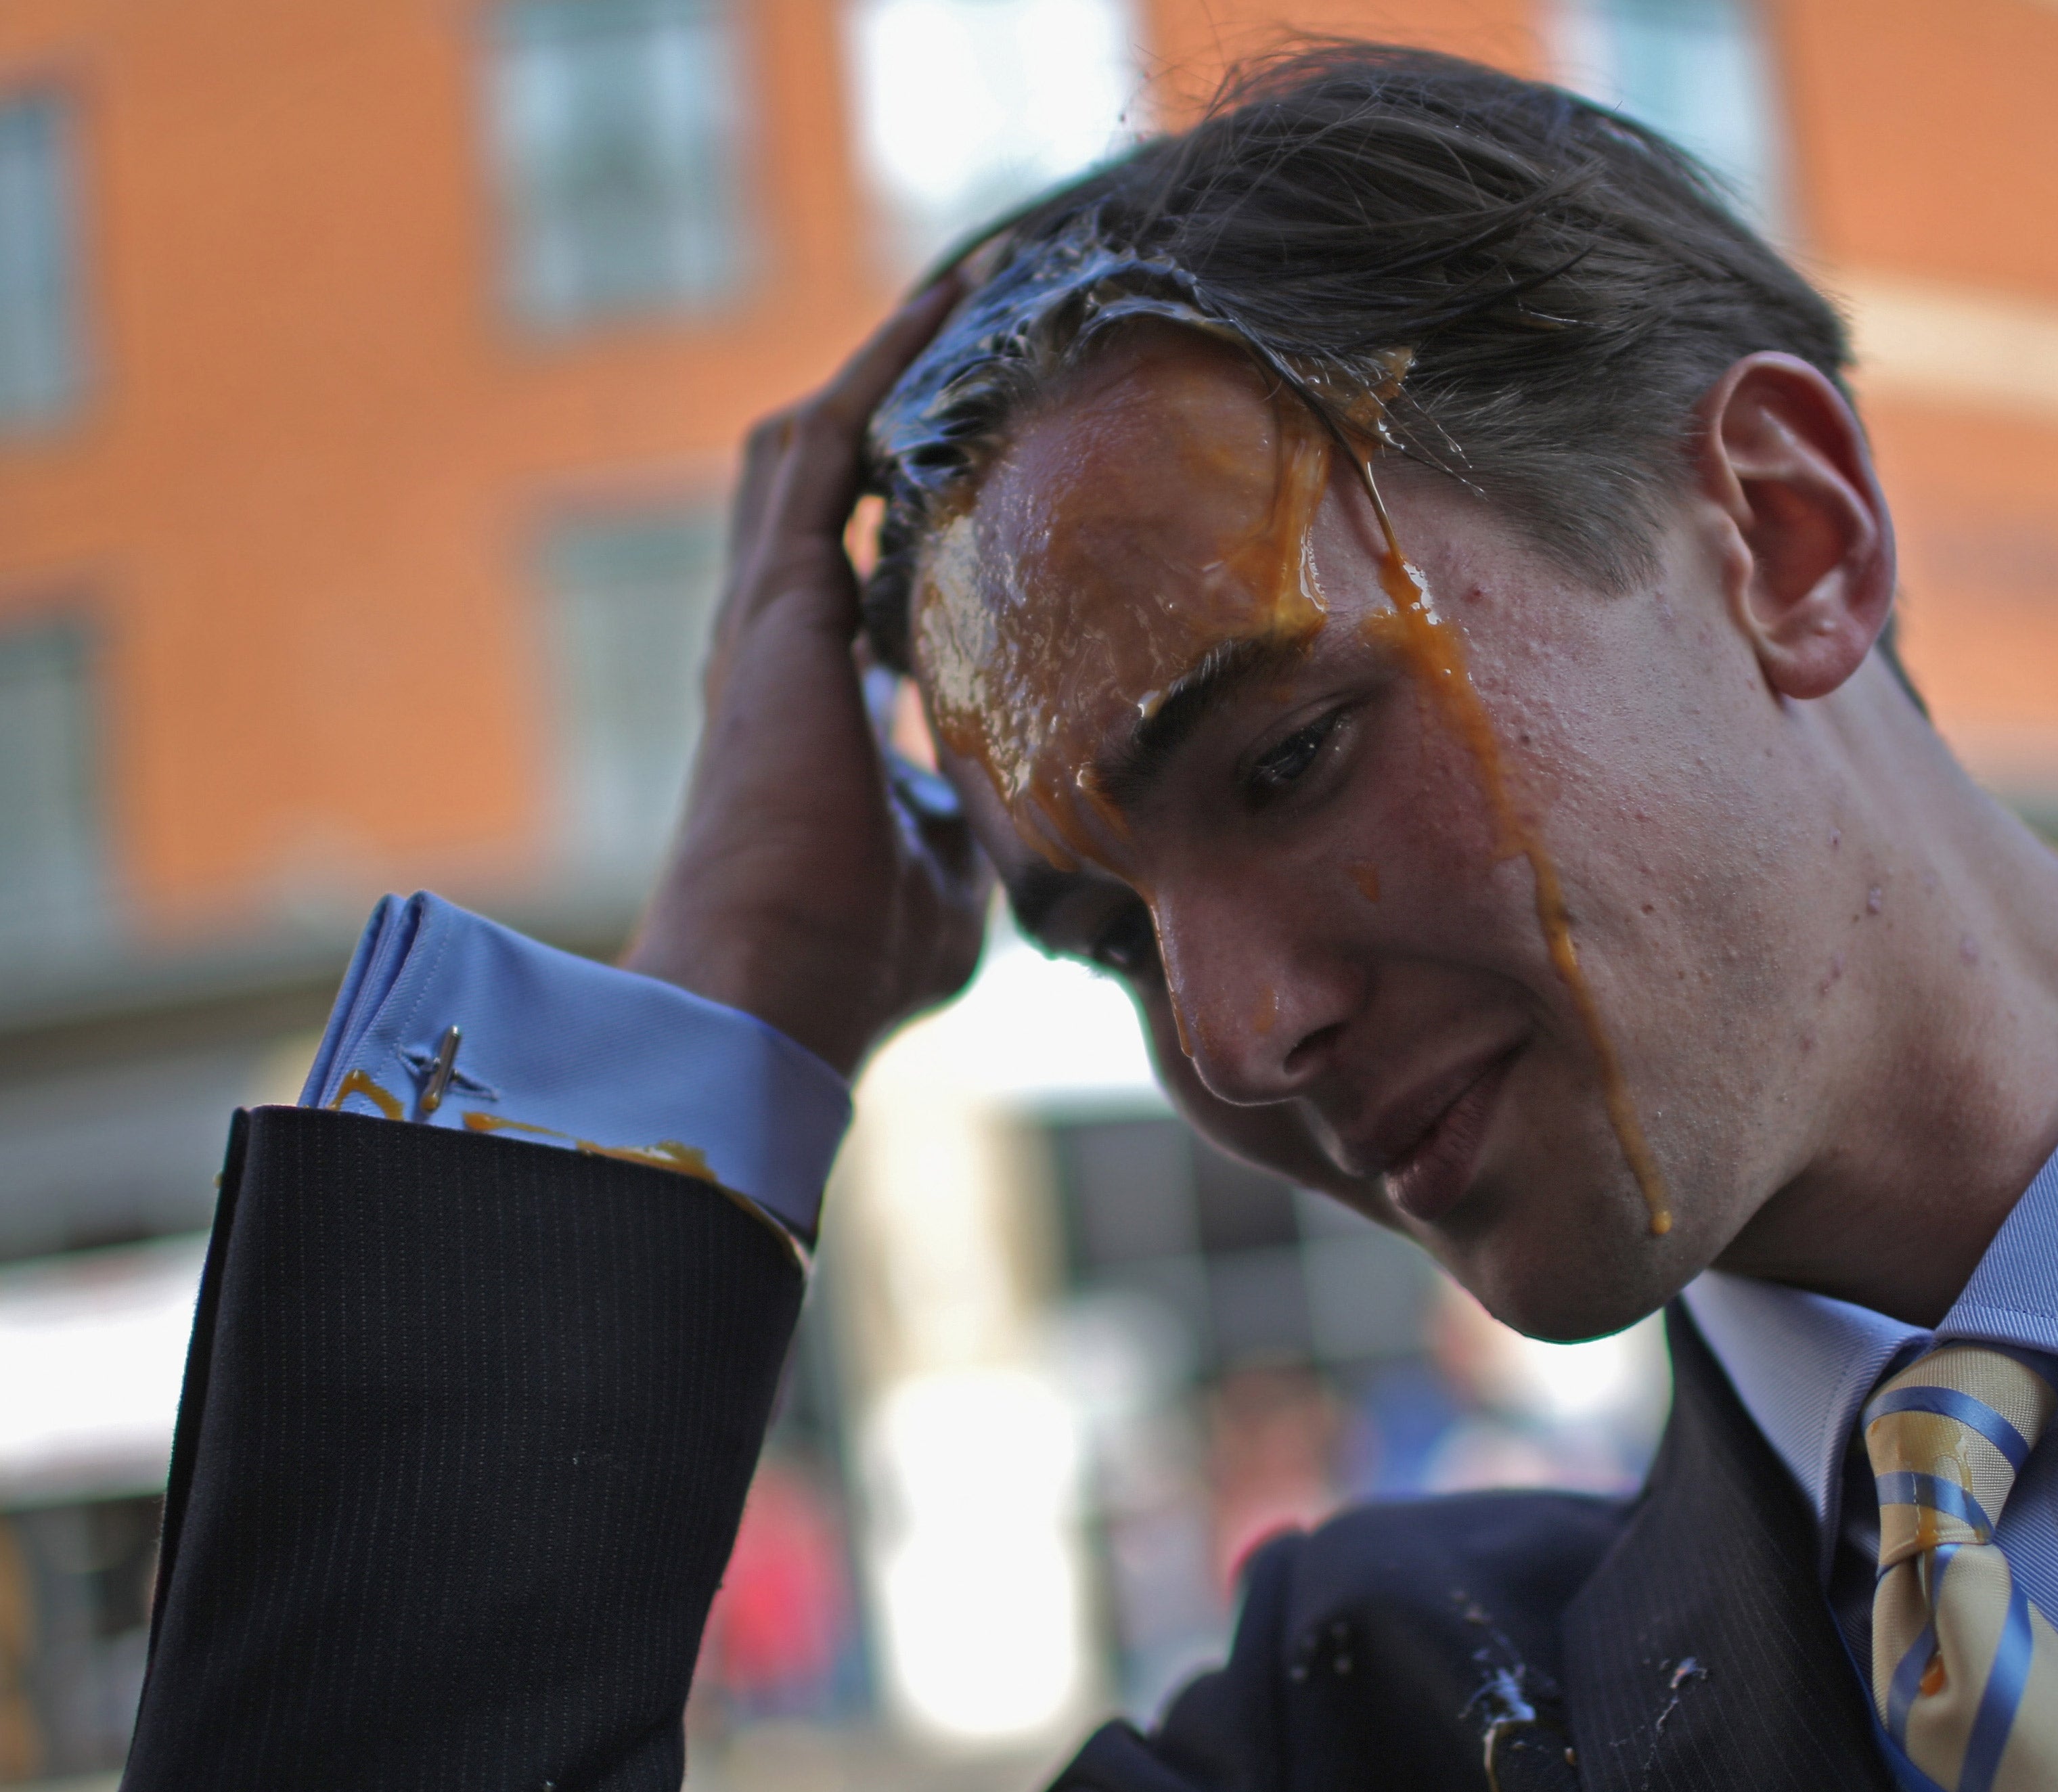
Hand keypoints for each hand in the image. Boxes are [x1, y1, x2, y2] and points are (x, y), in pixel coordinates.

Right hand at [625, 284, 987, 1074]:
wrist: (768, 986)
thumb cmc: (849, 956)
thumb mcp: (950, 875)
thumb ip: (978, 823)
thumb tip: (1042, 819)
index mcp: (814, 701)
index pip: (862, 566)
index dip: (912, 503)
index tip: (988, 457)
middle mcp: (778, 642)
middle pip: (821, 479)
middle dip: (893, 401)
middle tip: (977, 330)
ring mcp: (768, 616)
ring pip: (813, 444)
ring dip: (886, 366)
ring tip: (965, 292)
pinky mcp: (779, 604)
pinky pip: (831, 448)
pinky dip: (883, 373)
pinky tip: (944, 311)